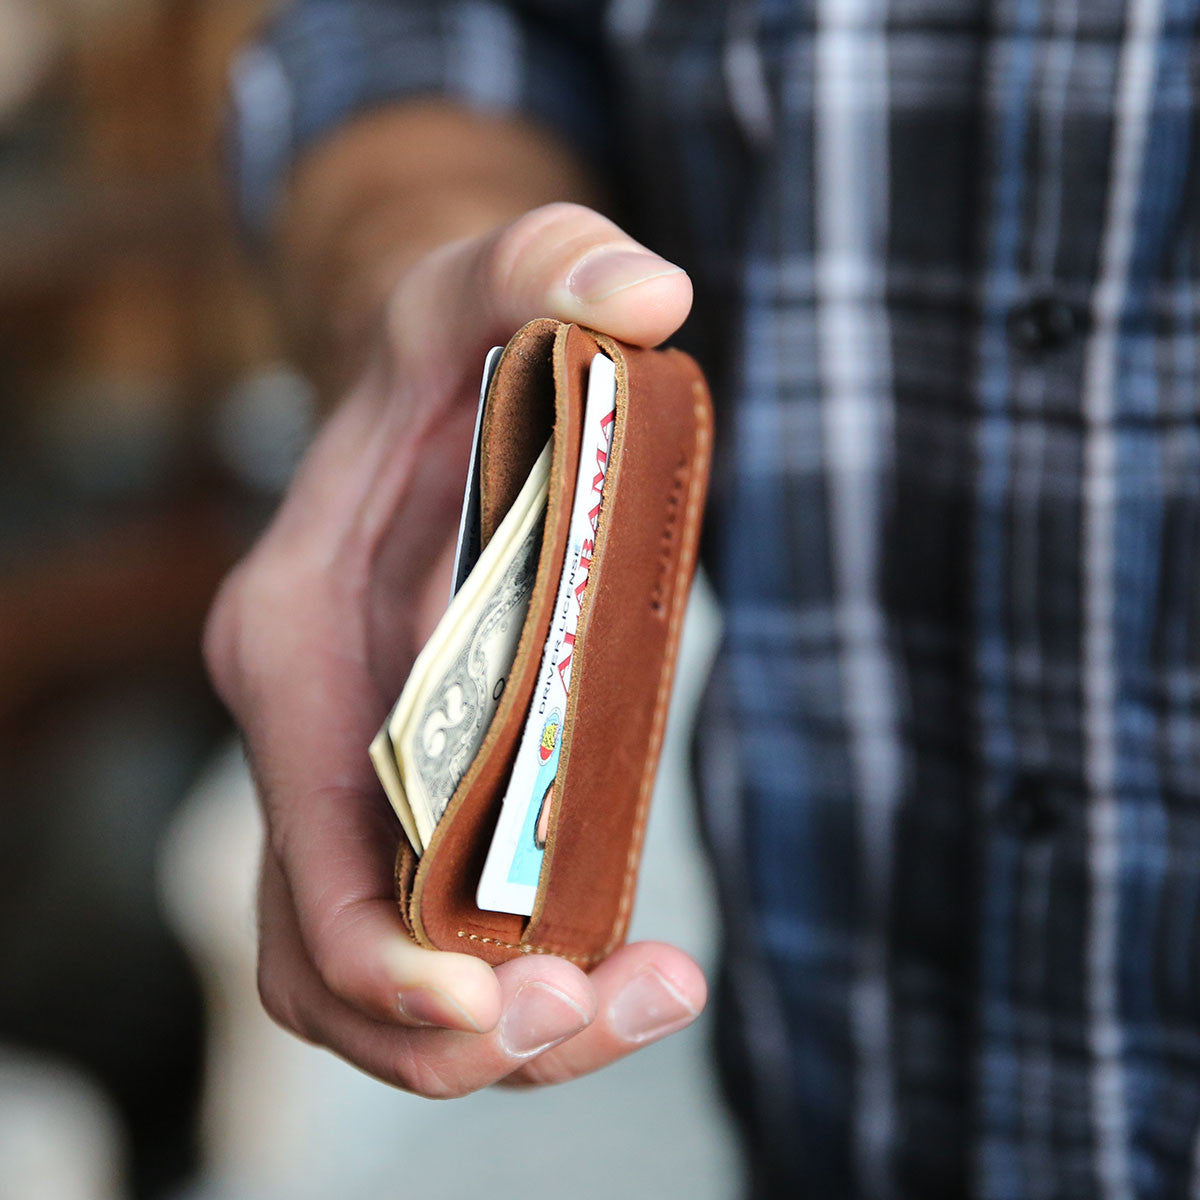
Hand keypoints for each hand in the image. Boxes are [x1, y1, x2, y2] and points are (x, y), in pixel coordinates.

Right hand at [204, 202, 704, 1095]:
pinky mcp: (415, 792)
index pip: (303, 847)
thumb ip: (552, 262)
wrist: (428, 390)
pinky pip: (436, 932)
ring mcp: (353, 777)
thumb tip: (652, 293)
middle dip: (450, 1028)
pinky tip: (629, 963)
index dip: (384, 955)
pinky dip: (515, 981)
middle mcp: (307, 731)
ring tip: (642, 1000)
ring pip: (376, 973)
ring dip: (491, 1035)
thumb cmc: (450, 354)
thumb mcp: (490, 279)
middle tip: (600, 1012)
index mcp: (297, 640)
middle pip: (332, 953)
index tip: (501, 1001)